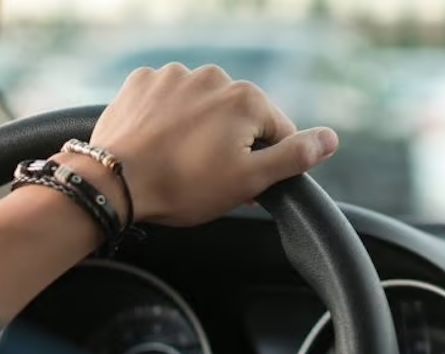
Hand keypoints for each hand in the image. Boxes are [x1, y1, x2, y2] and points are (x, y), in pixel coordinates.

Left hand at [85, 63, 338, 225]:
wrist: (113, 183)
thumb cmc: (184, 187)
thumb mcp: (250, 181)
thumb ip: (296, 156)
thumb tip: (331, 138)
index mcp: (247, 99)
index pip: (278, 133)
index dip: (265, 163)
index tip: (240, 183)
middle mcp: (214, 76)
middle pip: (240, 117)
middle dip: (232, 144)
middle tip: (208, 177)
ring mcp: (174, 75)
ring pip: (204, 107)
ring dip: (200, 130)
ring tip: (180, 161)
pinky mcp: (143, 82)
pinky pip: (169, 100)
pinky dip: (169, 119)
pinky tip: (159, 143)